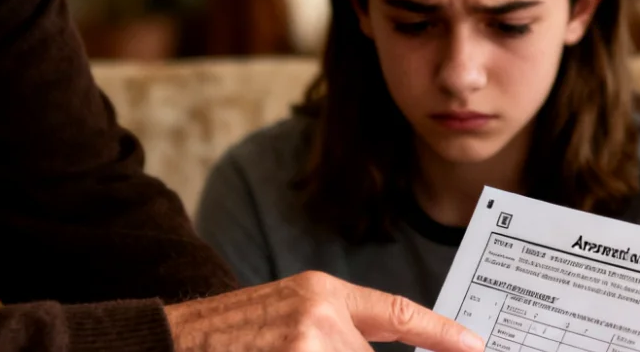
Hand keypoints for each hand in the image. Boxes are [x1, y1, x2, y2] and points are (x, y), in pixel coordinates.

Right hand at [164, 270, 484, 351]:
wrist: (163, 341)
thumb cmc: (226, 337)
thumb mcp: (285, 316)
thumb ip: (333, 332)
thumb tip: (378, 348)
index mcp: (321, 294)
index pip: (397, 314)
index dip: (440, 332)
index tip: (476, 346)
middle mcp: (318, 317)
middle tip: (368, 351)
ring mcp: (303, 346)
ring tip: (290, 350)